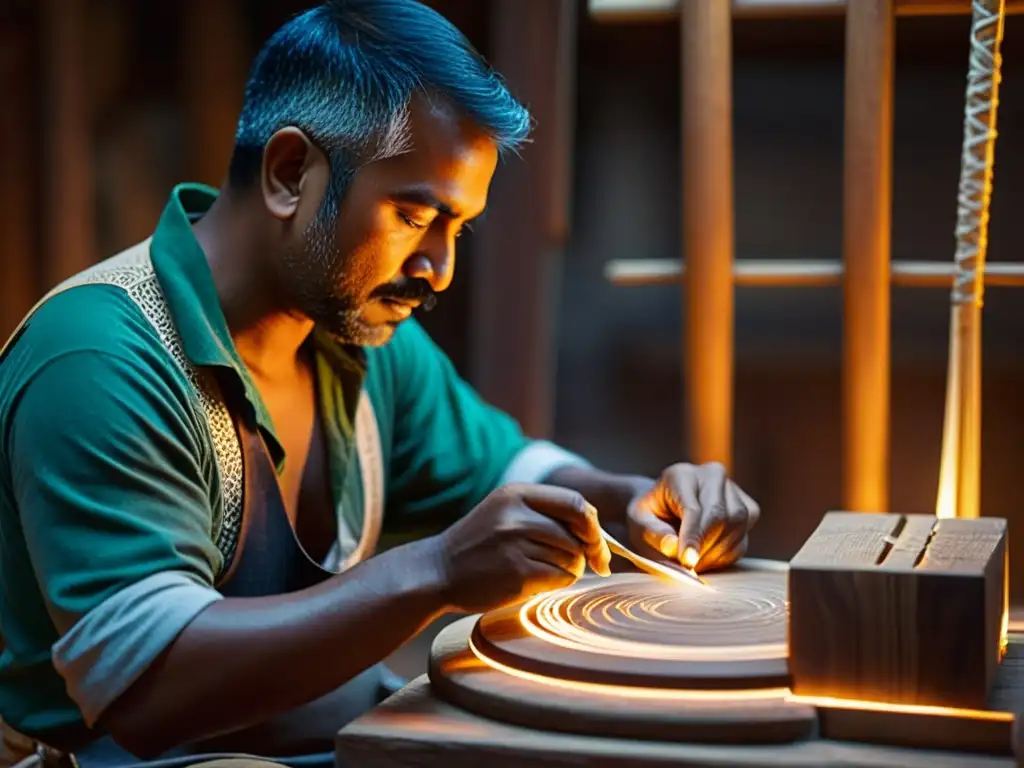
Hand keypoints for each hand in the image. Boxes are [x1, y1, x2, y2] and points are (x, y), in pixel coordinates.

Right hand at [435, 484, 611, 613]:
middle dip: (585, 553)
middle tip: (581, 565)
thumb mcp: (505, 512)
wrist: (436, 571)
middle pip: (578, 534)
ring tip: (543, 571)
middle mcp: (517, 514)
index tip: (596, 544)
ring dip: (569, 570)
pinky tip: (534, 583)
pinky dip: (556, 584)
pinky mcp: (518, 573)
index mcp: (516, 493)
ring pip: (573, 559)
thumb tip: (597, 533)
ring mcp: (516, 543)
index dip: (593, 526)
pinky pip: (560, 579)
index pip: (576, 503)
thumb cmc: (478, 545)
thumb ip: (544, 514)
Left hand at [625, 462, 759, 572]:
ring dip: (716, 552)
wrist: (665, 508)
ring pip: (737, 526)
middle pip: (720, 516)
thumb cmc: (650, 516)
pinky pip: (744, 537)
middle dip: (705, 547)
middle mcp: (711, 475)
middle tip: (689, 567)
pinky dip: (726, 555)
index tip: (687, 561)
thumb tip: (673, 547)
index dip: (692, 537)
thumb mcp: (638, 523)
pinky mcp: (747, 508)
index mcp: (681, 475)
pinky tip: (708, 558)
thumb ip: (653, 533)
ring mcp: (733, 490)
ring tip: (695, 563)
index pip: (694, 508)